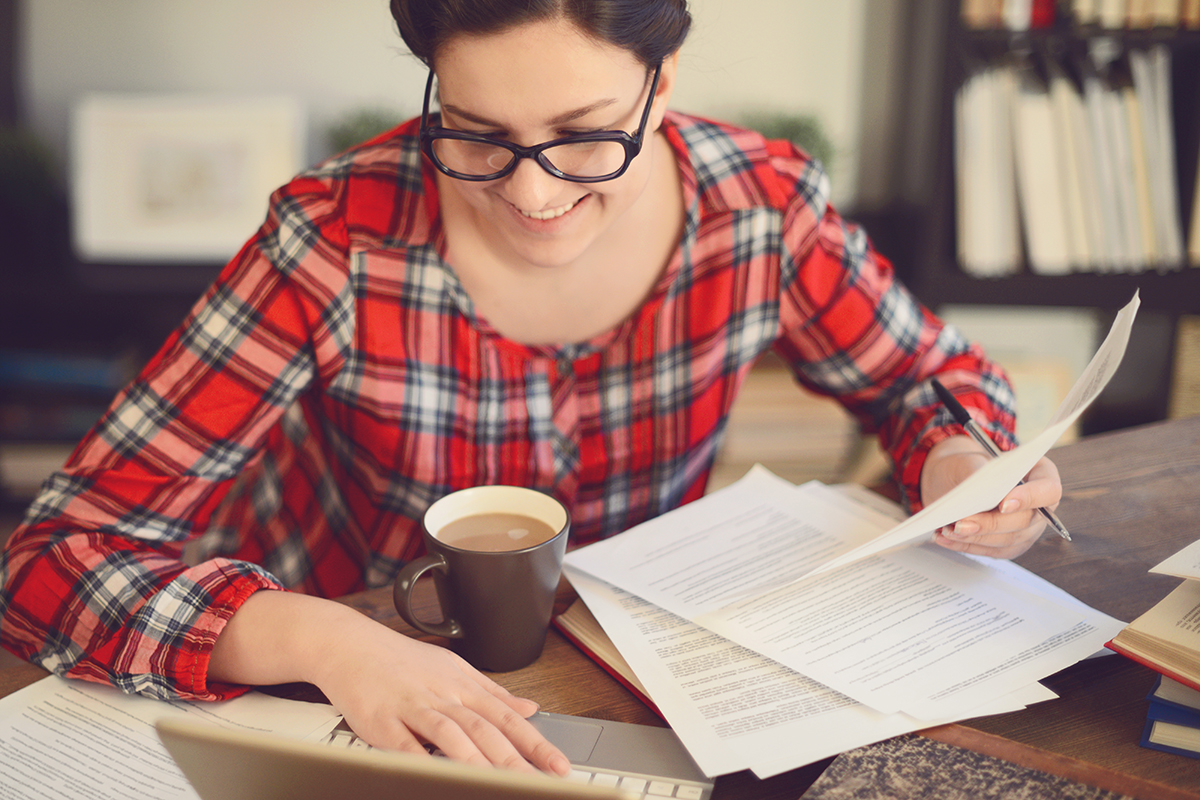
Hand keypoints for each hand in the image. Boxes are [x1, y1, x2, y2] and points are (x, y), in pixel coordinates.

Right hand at [210, 591, 570, 775]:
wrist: (348, 644)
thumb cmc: (400, 661)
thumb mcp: (453, 670)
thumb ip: (492, 693)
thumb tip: (530, 708)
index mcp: (463, 685)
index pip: (507, 717)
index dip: (536, 743)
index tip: (560, 767)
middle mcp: (443, 694)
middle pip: (486, 728)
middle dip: (517, 758)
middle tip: (542, 782)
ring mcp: (412, 706)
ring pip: (452, 733)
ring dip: (478, 761)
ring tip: (502, 784)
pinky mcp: (381, 720)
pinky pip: (404, 745)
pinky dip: (422, 760)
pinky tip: (436, 775)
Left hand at [919, 435, 1062, 558]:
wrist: (959, 480)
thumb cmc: (970, 466)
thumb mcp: (970, 460)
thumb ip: (978, 472)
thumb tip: (979, 493)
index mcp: (1041, 475)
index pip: (1048, 490)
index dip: (1029, 498)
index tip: (1003, 504)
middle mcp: (1040, 506)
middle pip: (1024, 521)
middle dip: (990, 524)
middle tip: (962, 523)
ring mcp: (1028, 529)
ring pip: (1007, 540)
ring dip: (975, 538)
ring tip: (948, 530)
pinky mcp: (1010, 545)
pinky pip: (991, 550)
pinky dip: (966, 545)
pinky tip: (945, 538)